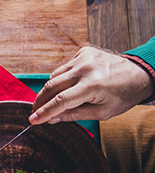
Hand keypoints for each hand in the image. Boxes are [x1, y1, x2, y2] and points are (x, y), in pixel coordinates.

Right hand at [31, 46, 152, 123]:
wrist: (139, 74)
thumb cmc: (123, 95)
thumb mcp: (102, 112)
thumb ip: (74, 115)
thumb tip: (52, 118)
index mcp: (93, 86)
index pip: (60, 101)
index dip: (44, 112)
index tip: (33, 120)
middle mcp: (86, 69)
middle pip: (52, 86)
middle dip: (40, 101)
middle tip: (35, 112)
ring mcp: (84, 58)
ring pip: (55, 76)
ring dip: (49, 90)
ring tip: (50, 101)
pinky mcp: (84, 52)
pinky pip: (64, 68)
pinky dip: (62, 78)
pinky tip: (69, 85)